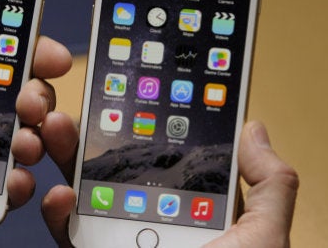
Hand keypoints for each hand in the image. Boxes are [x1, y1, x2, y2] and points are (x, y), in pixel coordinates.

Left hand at [0, 0, 74, 246]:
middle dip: (37, 93)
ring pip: (17, 138)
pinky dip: (18, 184)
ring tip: (27, 141)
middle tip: (31, 100)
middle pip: (14, 95)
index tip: (45, 50)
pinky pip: (0, 186)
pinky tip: (15, 180)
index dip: (24, 48)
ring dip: (36, 136)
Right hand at [40, 121, 298, 247]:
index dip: (142, 122)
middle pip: (116, 165)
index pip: (164, 153)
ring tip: (58, 129)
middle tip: (80, 105)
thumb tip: (254, 128)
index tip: (125, 93)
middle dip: (93, 132)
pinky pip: (70, 233)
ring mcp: (120, 240)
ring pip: (85, 191)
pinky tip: (61, 194)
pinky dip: (59, 213)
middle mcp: (152, 218)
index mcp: (191, 205)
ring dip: (66, 158)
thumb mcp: (265, 236)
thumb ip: (269, 184)